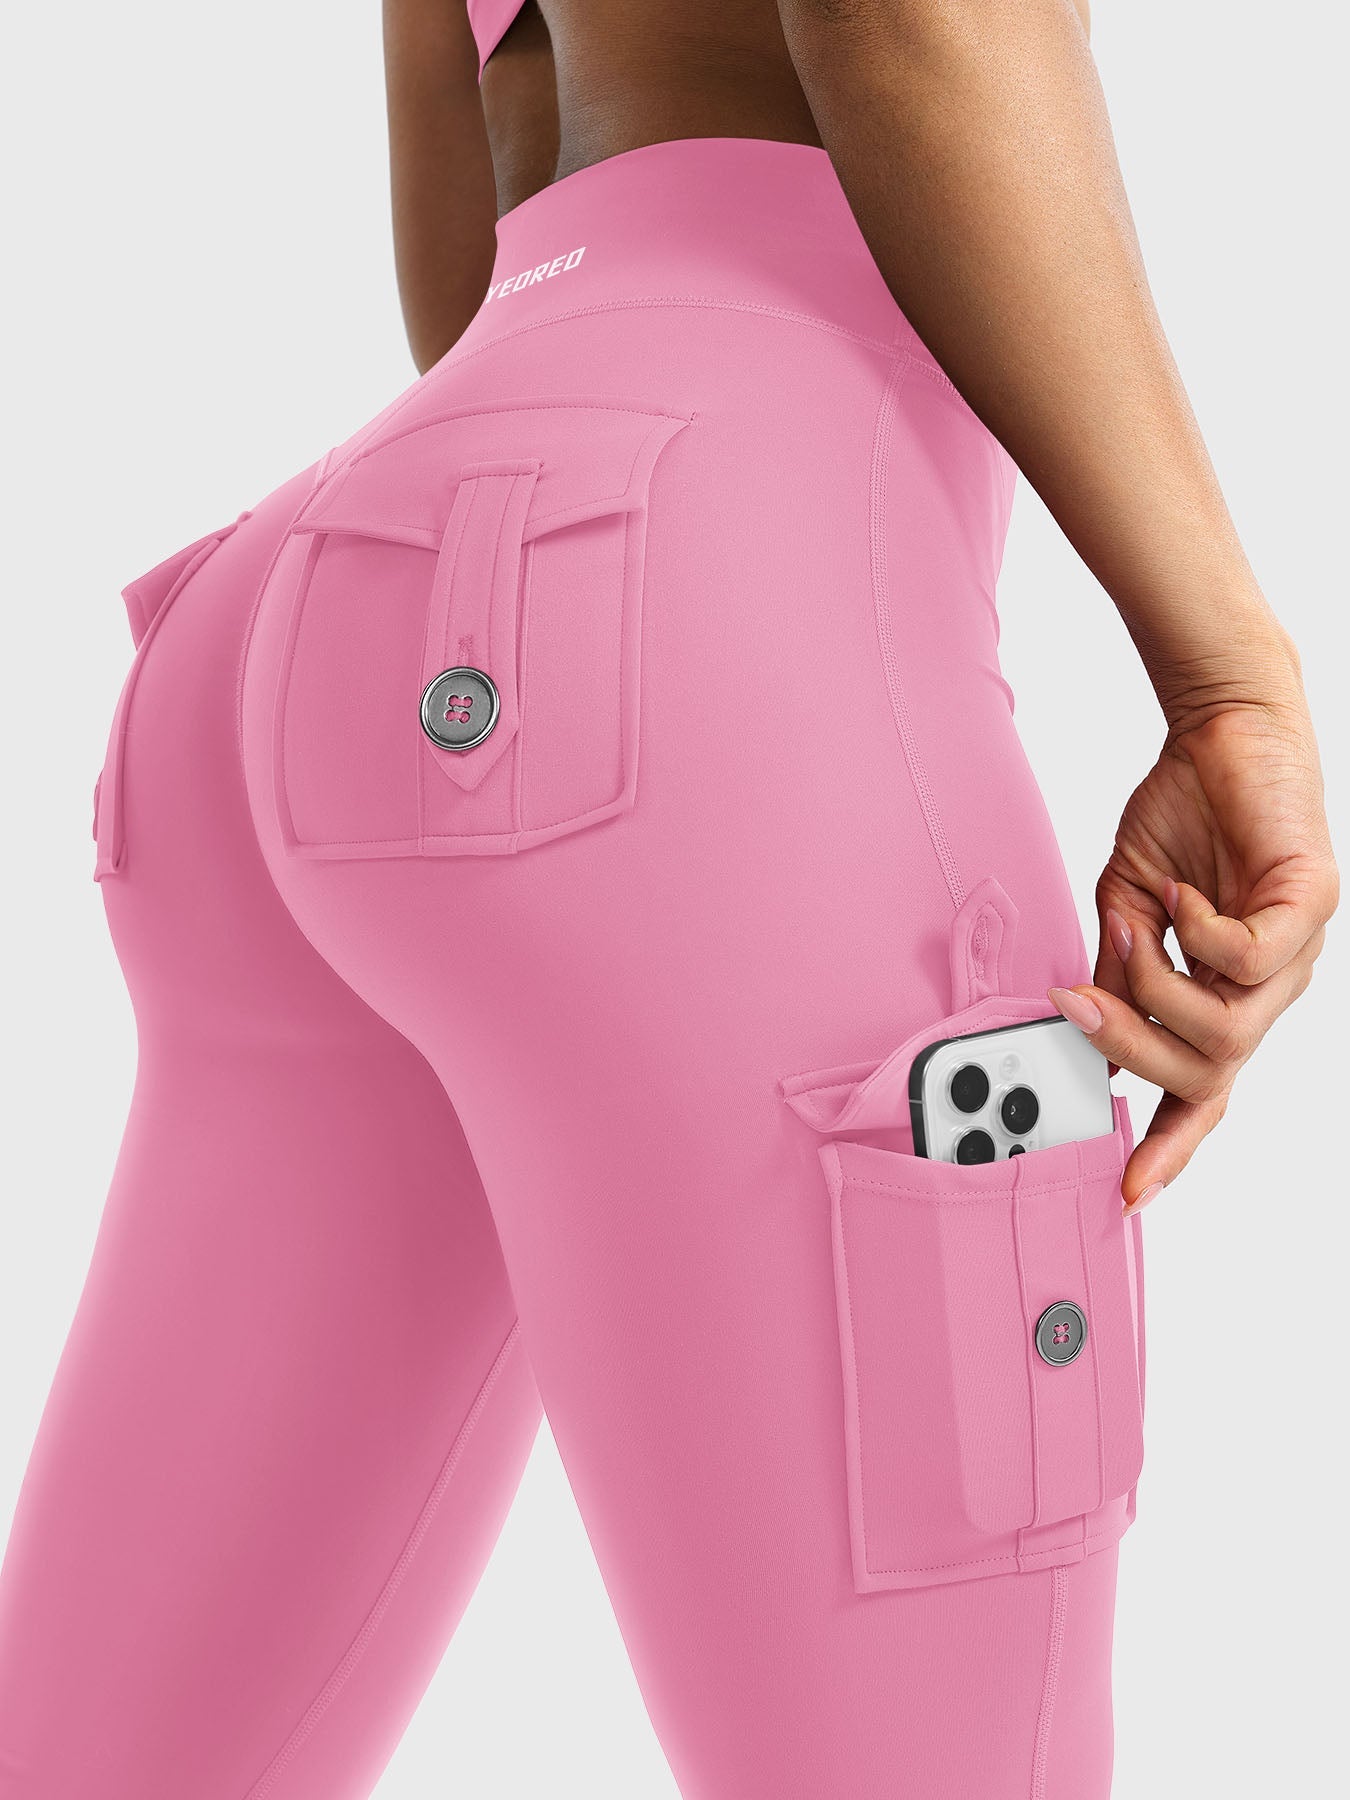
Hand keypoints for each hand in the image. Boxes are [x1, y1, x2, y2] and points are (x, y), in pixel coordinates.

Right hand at [1046, 696, 1337, 1213]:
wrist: (1225, 728)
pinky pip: (1246, 958)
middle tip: (1077, 1007)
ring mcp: (1297, 954)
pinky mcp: (1311, 908)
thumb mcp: (1125, 908)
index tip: (1129, 1190)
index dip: (1171, 1144)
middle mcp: (1269, 988)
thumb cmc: (1183, 813)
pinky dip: (1196, 933)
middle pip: (1208, 1074)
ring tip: (1130, 928)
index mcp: (1226, 995)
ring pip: (1228, 1029)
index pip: (1204, 1091)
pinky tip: (1176, 894)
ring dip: (1157, 988)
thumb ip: (1116, 974)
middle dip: (1131, 1049)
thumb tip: (1083, 1030)